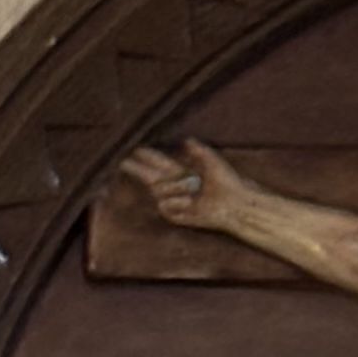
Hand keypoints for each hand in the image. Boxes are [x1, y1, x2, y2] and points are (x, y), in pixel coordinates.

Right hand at [121, 139, 249, 232]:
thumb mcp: (212, 160)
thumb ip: (198, 150)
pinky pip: (165, 204)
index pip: (158, 162)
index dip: (146, 156)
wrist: (234, 204)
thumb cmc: (227, 182)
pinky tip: (190, 202)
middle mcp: (174, 186)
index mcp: (181, 172)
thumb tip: (187, 140)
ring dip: (174, 186)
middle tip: (123, 163)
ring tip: (194, 187)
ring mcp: (174, 201)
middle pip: (147, 176)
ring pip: (158, 189)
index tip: (134, 150)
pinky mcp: (175, 215)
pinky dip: (177, 201)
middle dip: (135, 168)